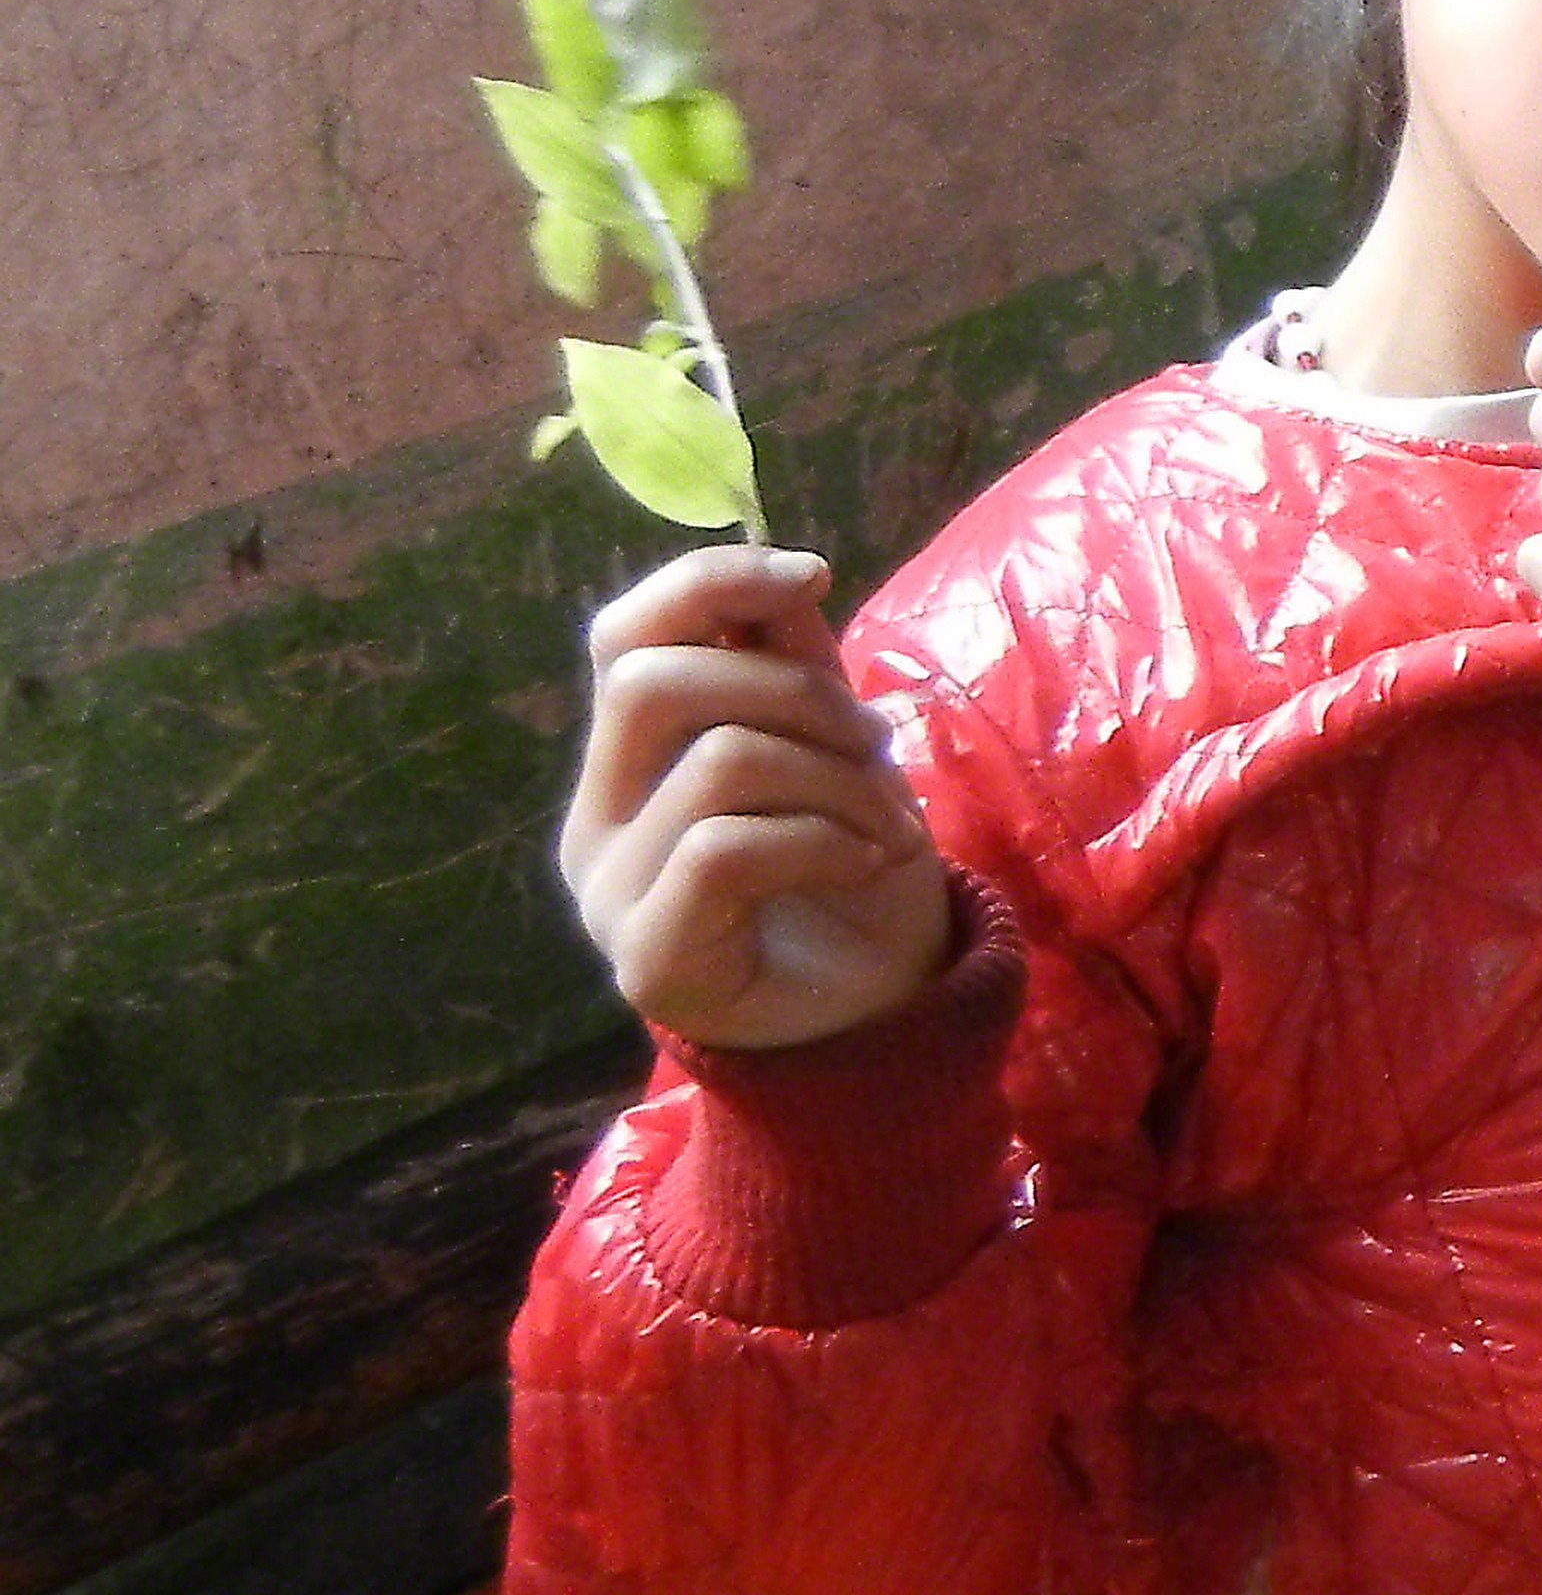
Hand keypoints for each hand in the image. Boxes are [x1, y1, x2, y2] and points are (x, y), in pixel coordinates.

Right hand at [558, 543, 959, 1050]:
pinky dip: (825, 839)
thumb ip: (793, 667)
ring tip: (892, 823)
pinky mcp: (648, 956)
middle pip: (654, 684)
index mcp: (627, 763)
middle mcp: (595, 823)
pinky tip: (870, 862)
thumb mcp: (832, 751)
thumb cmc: (850, 879)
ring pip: (715, 760)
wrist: (879, 1023)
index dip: (708, 585)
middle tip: (876, 745)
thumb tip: (783, 571)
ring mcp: (610, 894)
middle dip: (795, 691)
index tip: (812, 575)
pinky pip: (728, 845)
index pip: (622, 638)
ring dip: (838, 778)